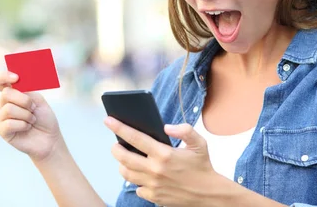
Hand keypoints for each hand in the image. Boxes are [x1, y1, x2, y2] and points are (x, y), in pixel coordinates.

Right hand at [0, 71, 61, 160]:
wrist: (49, 138)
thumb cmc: (44, 118)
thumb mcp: (38, 100)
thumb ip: (26, 91)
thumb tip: (16, 83)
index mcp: (13, 94)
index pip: (0, 80)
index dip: (4, 76)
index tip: (16, 77)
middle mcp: (5, 104)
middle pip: (6, 93)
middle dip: (25, 100)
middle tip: (33, 108)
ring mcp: (2, 117)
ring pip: (9, 109)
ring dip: (26, 114)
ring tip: (32, 120)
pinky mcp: (2, 131)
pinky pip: (9, 123)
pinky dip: (23, 125)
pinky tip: (27, 128)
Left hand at [105, 117, 222, 206]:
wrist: (209, 194)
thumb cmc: (203, 166)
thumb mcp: (199, 143)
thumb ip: (184, 130)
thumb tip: (166, 126)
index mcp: (164, 154)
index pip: (135, 138)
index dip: (119, 128)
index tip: (108, 120)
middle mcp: (155, 170)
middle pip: (123, 158)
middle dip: (115, 148)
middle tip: (115, 144)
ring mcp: (153, 185)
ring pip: (126, 173)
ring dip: (122, 165)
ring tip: (125, 158)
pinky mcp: (153, 196)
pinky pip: (137, 187)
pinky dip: (136, 180)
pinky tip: (142, 174)